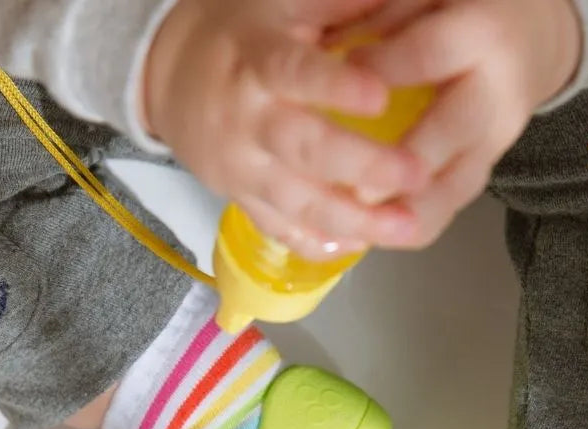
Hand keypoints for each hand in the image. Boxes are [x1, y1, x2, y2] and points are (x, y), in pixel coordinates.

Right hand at [142, 0, 430, 259]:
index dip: (335, 88)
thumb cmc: (241, 32)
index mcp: (256, 60)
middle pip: (303, 150)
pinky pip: (279, 229)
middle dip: (362, 167)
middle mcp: (247, 119)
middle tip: (416, 175)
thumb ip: (340, 5)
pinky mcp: (241, 198)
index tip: (380, 97)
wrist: (170, 74)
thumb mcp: (281, 2)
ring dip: (353, 221)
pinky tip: (359, 246)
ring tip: (405, 228)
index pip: (294, 75)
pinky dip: (317, 243)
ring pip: (297, 203)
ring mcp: (242, 167)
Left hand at [349, 0, 582, 248]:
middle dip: (405, 165)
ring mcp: (495, 138)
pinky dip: (415, 226)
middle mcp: (495, 90)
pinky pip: (452, 204)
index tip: (340, 76)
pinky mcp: (486, 168)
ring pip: (455, 184)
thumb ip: (387, 11)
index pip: (428, 52)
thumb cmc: (465, 7)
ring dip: (410, 214)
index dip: (384, 67)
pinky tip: (378, 237)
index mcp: (481, 32)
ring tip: (365, 232)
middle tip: (359, 191)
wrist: (535, 38)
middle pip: (452, 131)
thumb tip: (331, 40)